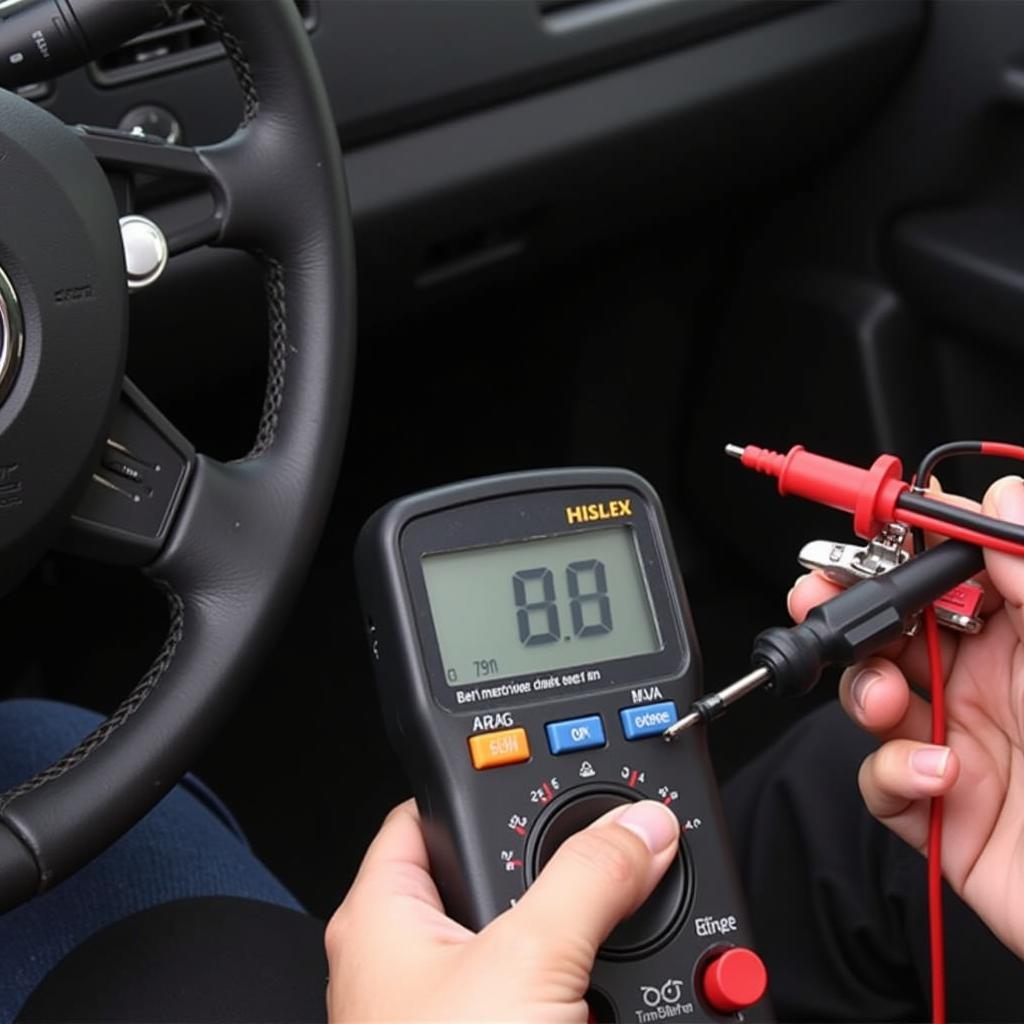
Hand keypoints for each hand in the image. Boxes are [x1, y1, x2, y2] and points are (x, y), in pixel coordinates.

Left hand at [325, 798, 678, 1021]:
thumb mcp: (528, 965)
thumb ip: (588, 880)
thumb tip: (639, 827)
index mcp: (386, 916)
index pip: (431, 812)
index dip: (489, 780)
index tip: (550, 761)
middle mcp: (414, 959)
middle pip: (496, 872)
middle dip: (560, 861)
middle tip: (619, 838)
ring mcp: (460, 1010)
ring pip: (535, 937)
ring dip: (589, 930)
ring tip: (640, 911)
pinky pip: (556, 994)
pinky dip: (594, 986)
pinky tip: (631, 988)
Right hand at [789, 475, 1023, 959]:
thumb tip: (1000, 495)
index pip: (953, 569)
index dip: (905, 544)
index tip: (869, 531)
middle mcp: (989, 683)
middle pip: (894, 626)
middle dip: (849, 608)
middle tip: (819, 596)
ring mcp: (959, 743)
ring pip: (872, 693)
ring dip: (863, 689)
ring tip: (887, 702)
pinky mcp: (937, 810)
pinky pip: (880, 778)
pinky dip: (891, 773)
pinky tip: (937, 777)